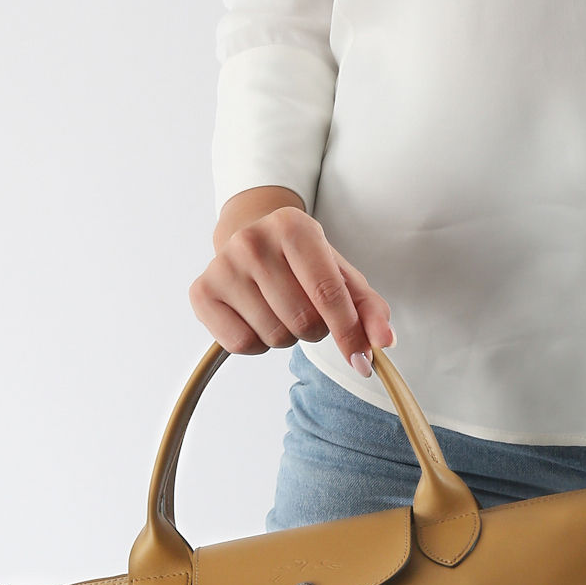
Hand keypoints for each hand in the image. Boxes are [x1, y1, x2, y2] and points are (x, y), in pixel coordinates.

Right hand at [190, 186, 394, 376]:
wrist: (252, 241)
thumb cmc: (305, 264)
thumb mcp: (343, 277)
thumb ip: (370, 310)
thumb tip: (384, 344)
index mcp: (293, 226)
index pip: (327, 293)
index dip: (348, 333)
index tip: (362, 358)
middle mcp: (252, 240)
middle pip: (302, 321)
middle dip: (316, 329)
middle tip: (308, 311)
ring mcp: (222, 265)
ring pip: (274, 337)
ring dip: (288, 336)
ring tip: (282, 310)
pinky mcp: (201, 292)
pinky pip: (242, 345)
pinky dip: (258, 344)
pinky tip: (257, 318)